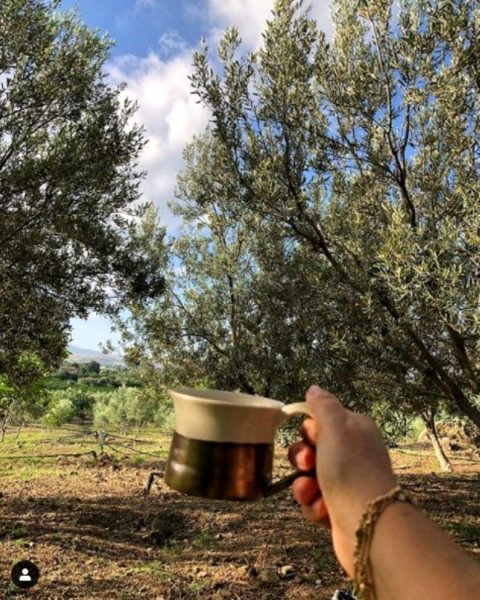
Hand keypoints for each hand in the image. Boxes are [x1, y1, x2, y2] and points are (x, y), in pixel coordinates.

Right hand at [288, 385, 396, 574]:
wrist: (368, 524)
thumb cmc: (350, 468)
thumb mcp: (336, 426)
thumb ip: (323, 405)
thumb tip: (314, 389)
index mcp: (355, 430)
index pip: (321, 422)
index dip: (310, 431)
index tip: (313, 439)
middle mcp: (352, 454)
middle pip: (311, 450)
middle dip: (302, 460)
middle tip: (308, 466)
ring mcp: (346, 483)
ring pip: (308, 478)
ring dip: (304, 486)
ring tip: (313, 494)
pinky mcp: (339, 509)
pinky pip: (313, 502)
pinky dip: (313, 506)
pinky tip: (322, 511)